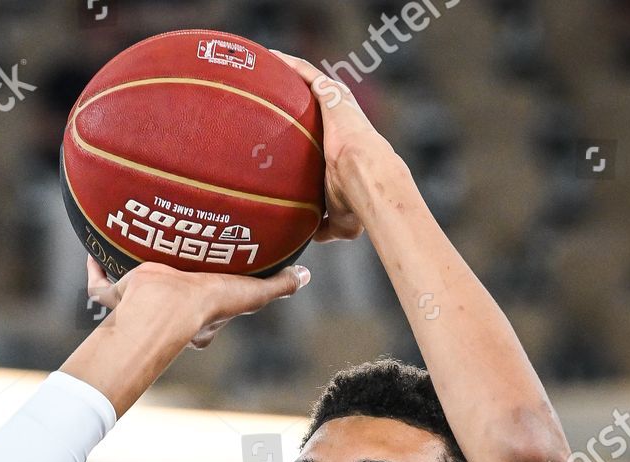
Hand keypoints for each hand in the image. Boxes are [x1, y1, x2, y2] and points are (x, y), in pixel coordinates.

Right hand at [85, 255, 309, 350]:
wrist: (165, 307)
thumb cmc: (208, 304)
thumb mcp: (251, 293)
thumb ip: (279, 285)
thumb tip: (307, 274)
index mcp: (199, 316)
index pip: (206, 313)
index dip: (211, 299)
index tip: (212, 280)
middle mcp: (169, 314)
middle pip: (168, 302)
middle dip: (168, 284)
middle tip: (169, 255)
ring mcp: (140, 306)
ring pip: (130, 293)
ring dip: (128, 273)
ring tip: (129, 242)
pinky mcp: (118, 295)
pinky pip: (99, 285)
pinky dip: (94, 268)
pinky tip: (92, 247)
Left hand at [272, 52, 393, 241]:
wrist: (366, 179)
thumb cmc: (356, 202)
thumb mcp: (339, 219)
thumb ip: (324, 225)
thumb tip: (312, 236)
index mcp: (342, 147)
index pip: (320, 134)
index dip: (302, 131)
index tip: (281, 133)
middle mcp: (340, 121)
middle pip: (311, 103)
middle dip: (292, 98)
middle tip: (269, 96)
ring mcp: (336, 104)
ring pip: (307, 82)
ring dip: (288, 73)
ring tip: (263, 66)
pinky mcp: (332, 93)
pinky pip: (305, 73)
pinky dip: (288, 65)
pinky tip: (269, 58)